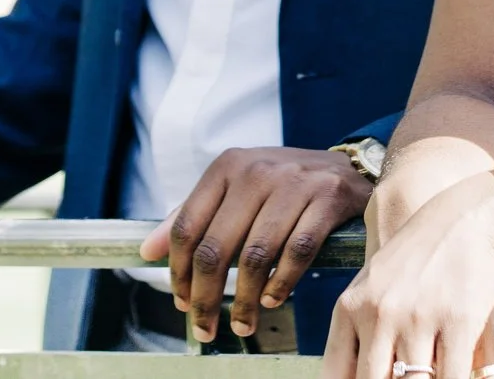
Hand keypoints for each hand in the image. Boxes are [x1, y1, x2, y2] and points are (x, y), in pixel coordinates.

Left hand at [139, 145, 373, 340]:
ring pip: (255, 256)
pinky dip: (281, 283)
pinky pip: (297, 252)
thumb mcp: (235, 189)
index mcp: (227, 166)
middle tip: (205, 327)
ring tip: (242, 324)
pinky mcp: (327, 198)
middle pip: (215, 248)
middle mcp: (257, 170)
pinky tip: (273, 300)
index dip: (179, 273)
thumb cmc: (282, 186)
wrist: (345, 168)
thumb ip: (193, 216)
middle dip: (205, 298)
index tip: (181, 303)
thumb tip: (148, 252)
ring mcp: (294, 183)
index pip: (187, 226)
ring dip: (245, 301)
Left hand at [324, 173, 493, 378]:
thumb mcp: (374, 283)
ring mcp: (418, 319)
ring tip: (427, 375)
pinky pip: (451, 378)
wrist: (468, 215)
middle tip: (401, 378)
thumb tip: (353, 373)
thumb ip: (359, 330)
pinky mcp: (458, 321)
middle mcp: (380, 314)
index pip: (337, 373)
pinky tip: (455, 378)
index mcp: (352, 307)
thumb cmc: (419, 254)